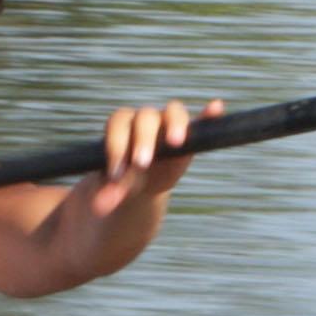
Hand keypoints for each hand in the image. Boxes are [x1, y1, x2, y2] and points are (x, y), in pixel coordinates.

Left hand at [84, 97, 224, 215]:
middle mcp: (145, 119)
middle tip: (142, 163)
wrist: (141, 183)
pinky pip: (203, 121)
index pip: (118, 125)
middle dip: (143, 139)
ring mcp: (169, 123)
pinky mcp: (191, 135)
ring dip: (176, 124)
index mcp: (122, 126)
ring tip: (177, 143)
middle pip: (145, 117)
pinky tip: (216, 108)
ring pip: (174, 111)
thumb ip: (108, 193)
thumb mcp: (116, 186)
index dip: (116, 145)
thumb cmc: (125, 179)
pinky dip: (209, 115)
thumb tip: (100, 206)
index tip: (117, 172)